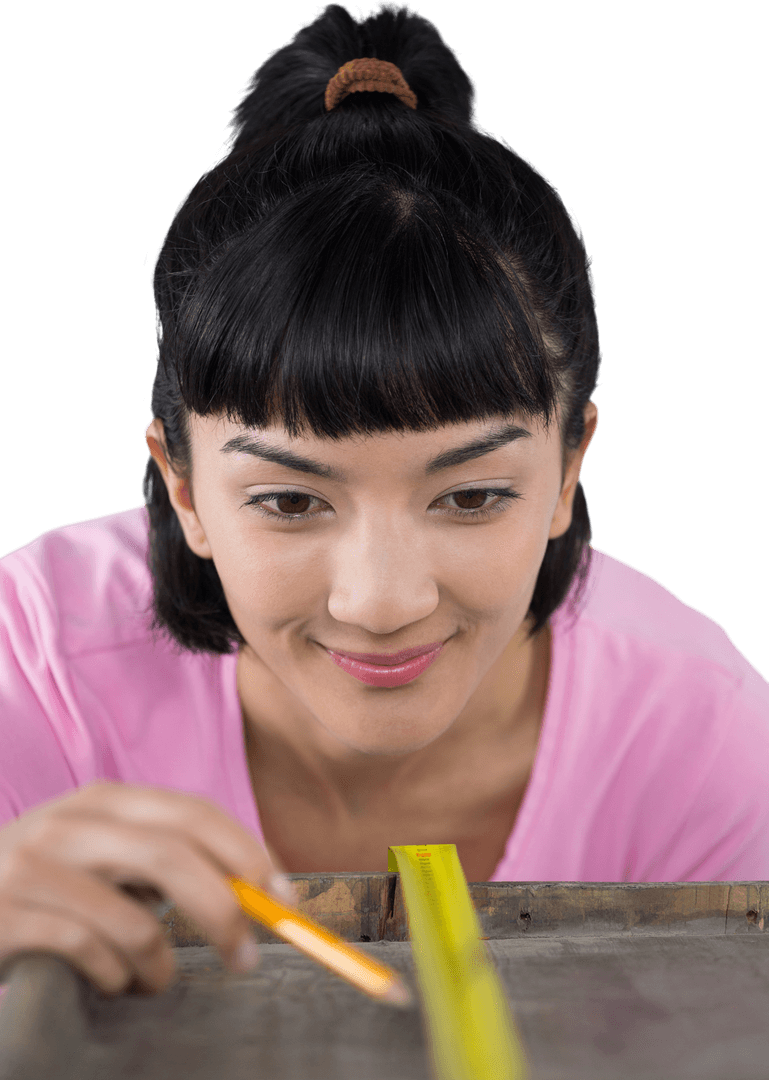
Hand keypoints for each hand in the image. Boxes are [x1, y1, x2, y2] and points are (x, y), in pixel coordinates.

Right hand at [0, 780, 293, 995]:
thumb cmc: (47, 884)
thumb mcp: (100, 851)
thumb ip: (163, 857)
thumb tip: (255, 887)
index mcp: (105, 800)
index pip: (194, 813)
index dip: (247, 853)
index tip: (283, 897)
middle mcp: (69, 823)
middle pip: (173, 857)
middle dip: (225, 913)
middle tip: (247, 957)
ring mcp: (33, 868)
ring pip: (135, 921)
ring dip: (160, 965)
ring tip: (152, 980)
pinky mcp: (6, 916)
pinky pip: (90, 956)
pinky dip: (116, 978)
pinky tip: (109, 981)